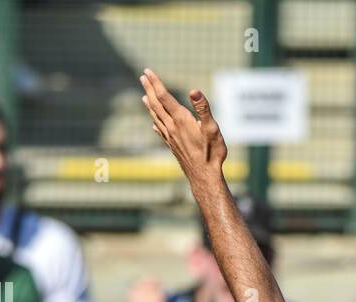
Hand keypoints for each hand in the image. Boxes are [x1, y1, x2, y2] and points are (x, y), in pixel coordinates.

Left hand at [140, 68, 226, 185]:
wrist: (204, 177)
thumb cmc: (211, 153)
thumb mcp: (212, 128)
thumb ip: (203, 108)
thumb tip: (194, 91)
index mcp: (181, 120)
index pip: (164, 96)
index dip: (156, 82)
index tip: (147, 71)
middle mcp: (172, 127)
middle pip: (156, 104)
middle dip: (150, 89)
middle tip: (143, 77)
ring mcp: (170, 137)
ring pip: (156, 117)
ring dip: (150, 104)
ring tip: (144, 96)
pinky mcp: (172, 146)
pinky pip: (160, 131)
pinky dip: (155, 123)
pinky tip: (153, 124)